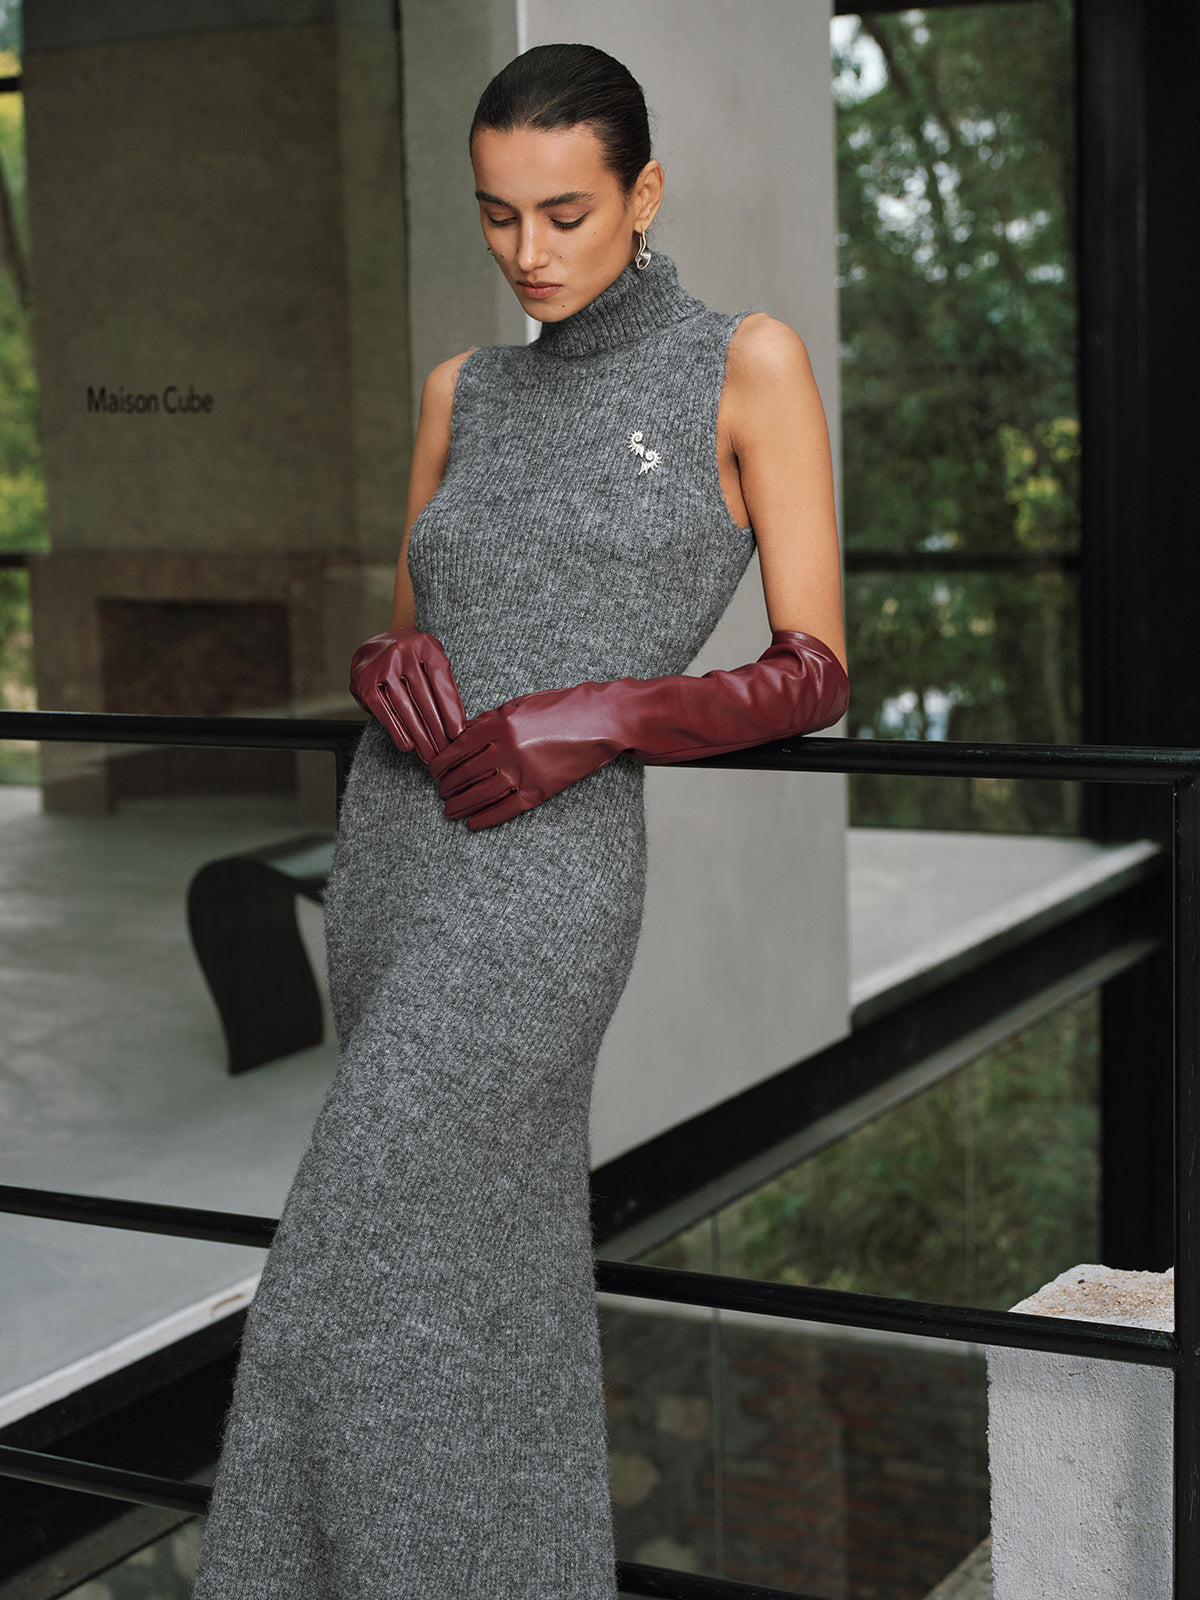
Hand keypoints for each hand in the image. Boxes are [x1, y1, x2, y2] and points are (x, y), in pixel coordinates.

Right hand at [349, 628, 466, 763]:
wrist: (377, 647)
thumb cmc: (413, 660)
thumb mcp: (432, 660)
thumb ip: (443, 684)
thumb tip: (456, 724)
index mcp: (425, 646)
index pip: (441, 681)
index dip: (450, 710)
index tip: (457, 733)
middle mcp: (402, 652)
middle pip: (424, 698)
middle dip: (437, 729)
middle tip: (446, 751)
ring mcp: (382, 667)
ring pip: (405, 708)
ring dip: (419, 736)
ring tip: (430, 754)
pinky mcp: (366, 684)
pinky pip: (385, 712)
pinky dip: (397, 731)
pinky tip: (407, 745)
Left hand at [427, 685, 618, 829]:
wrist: (600, 721)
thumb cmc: (560, 707)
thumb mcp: (518, 704)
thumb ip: (488, 720)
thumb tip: (461, 736)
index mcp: (498, 724)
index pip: (457, 748)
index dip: (441, 763)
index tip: (433, 770)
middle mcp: (506, 749)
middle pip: (464, 773)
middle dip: (447, 785)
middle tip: (440, 791)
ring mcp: (523, 772)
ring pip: (480, 794)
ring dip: (460, 804)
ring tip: (449, 810)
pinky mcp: (539, 790)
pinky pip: (506, 809)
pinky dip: (487, 818)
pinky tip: (473, 823)